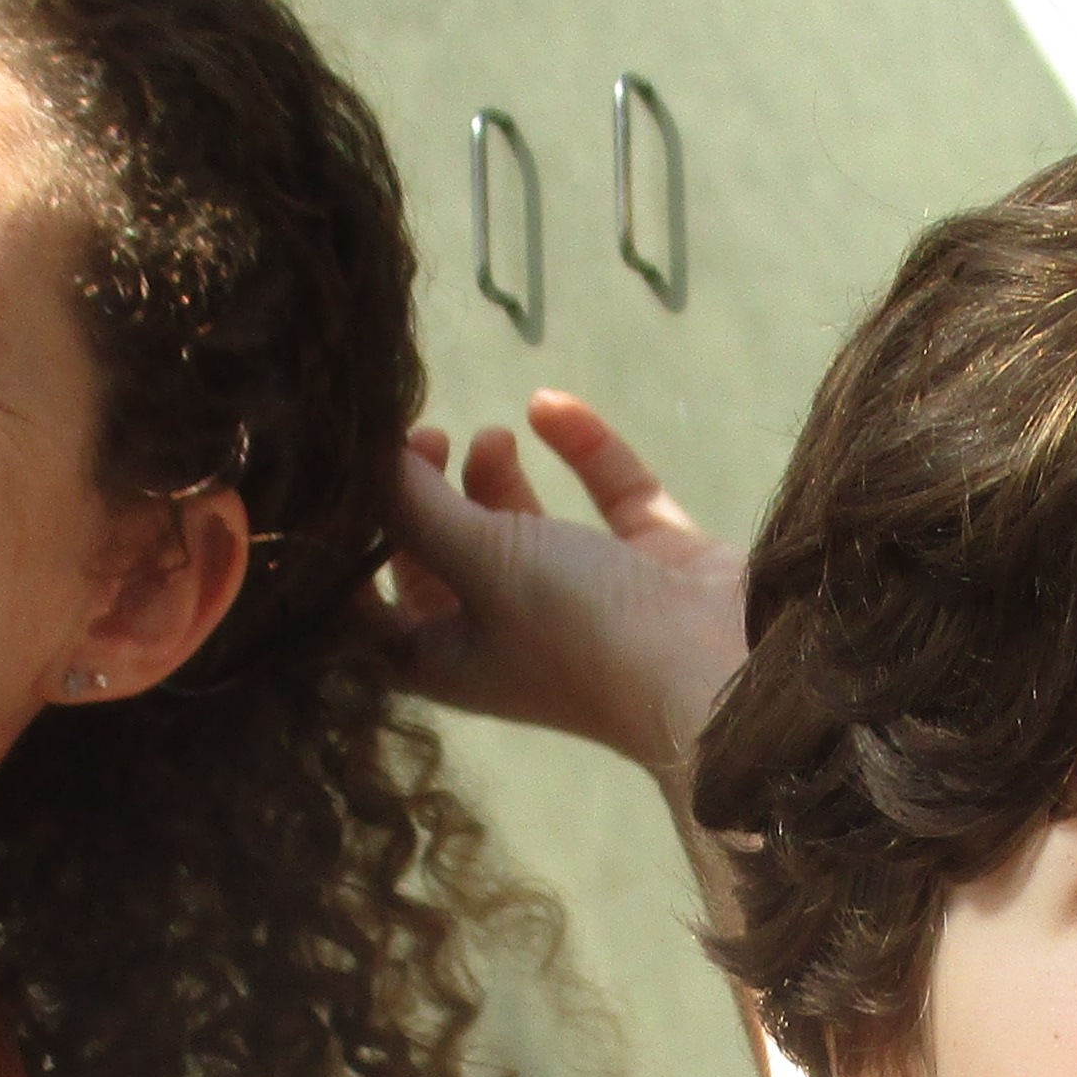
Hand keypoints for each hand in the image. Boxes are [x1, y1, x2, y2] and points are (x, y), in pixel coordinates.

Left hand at [381, 392, 746, 797]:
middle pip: (446, 559)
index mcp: (451, 659)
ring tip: (492, 436)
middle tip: (428, 439)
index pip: (375, 610)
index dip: (356, 546)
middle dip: (428, 497)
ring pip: (521, 527)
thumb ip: (417, 504)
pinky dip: (580, 448)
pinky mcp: (651, 562)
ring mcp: (586, 597)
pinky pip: (607, 496)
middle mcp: (510, 633)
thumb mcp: (479, 562)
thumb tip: (367, 456)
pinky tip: (549, 403)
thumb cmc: (579, 631)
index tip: (357, 481)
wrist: (721, 672)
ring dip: (495, 474)